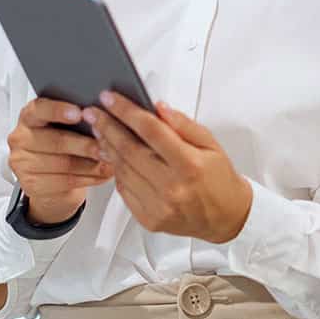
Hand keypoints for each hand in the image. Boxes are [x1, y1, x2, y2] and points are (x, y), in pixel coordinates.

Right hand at [6, 97, 114, 224]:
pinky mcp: (31, 184)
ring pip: (63, 164)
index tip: (80, 113)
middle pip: (56, 141)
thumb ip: (79, 118)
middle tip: (107, 143)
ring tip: (110, 158)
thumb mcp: (67, 126)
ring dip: (91, 163)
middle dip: (85, 143)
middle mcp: (21, 138)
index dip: (59, 110)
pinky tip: (102, 173)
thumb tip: (104, 117)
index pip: (39, 109)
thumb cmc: (62, 143)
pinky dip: (88, 177)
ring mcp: (23, 163)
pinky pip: (65, 181)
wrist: (51, 176)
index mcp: (29, 116)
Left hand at [83, 91, 253, 244]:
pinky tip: (113, 155)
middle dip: (108, 127)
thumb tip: (157, 108)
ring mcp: (158, 206)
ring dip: (107, 147)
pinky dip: (116, 170)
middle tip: (93, 112)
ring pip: (122, 170)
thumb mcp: (210, 144)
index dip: (127, 111)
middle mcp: (172, 187)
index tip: (110, 98)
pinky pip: (124, 190)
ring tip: (100, 130)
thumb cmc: (219, 178)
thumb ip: (183, 124)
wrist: (226, 216)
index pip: (150, 131)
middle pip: (129, 150)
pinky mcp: (149, 219)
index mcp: (190, 165)